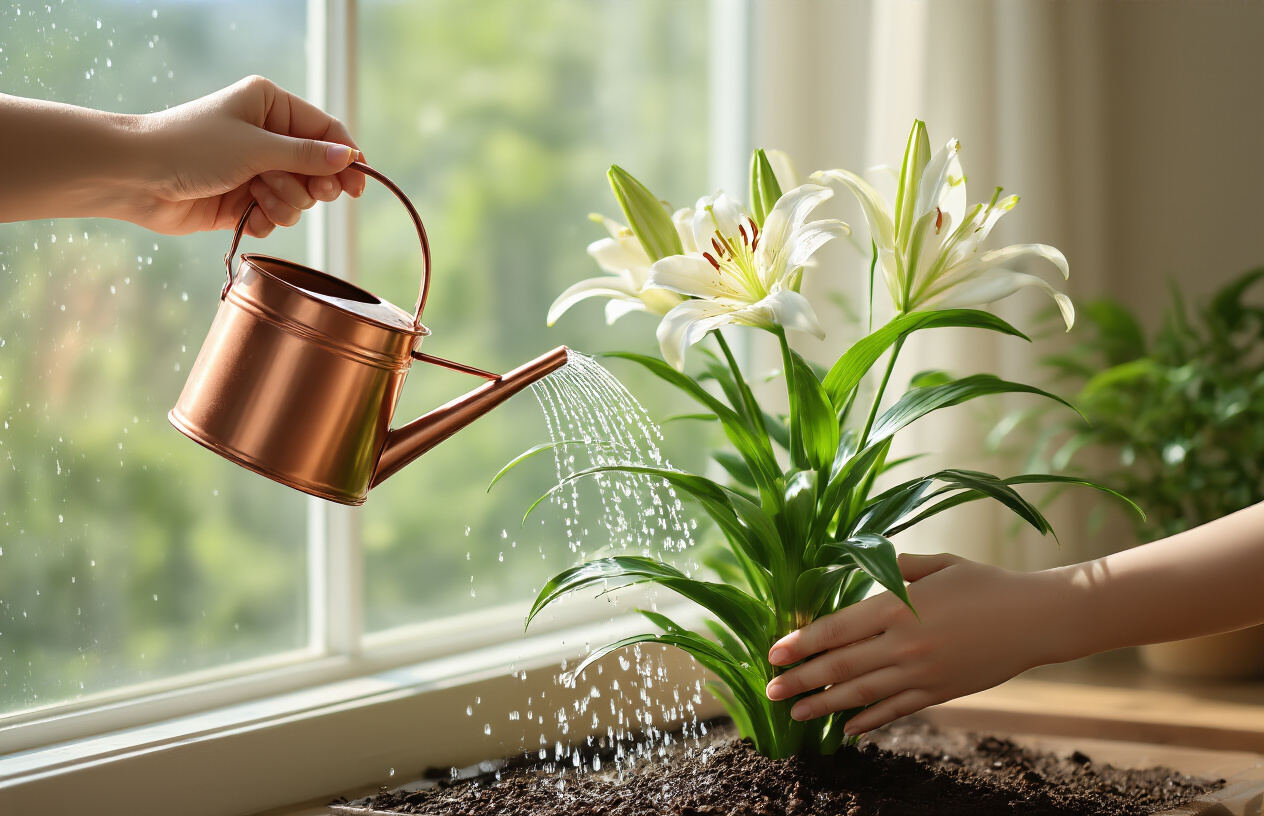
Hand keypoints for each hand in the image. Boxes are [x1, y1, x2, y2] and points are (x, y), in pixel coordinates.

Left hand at [131, 75, 365, 236]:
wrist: (135, 177)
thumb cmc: (191, 147)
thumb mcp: (256, 148)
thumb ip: (306, 156)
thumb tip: (351, 158)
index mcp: (270, 106)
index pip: (325, 131)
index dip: (346, 159)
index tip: (358, 188)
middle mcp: (265, 136)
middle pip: (317, 168)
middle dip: (311, 185)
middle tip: (309, 193)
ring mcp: (254, 170)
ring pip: (299, 197)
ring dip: (286, 204)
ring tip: (259, 199)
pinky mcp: (242, 201)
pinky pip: (276, 216)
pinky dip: (267, 220)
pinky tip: (247, 216)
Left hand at [764, 553, 1071, 734]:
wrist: (1035, 619)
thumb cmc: (984, 583)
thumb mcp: (938, 564)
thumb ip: (896, 566)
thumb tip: (867, 560)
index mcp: (897, 606)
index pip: (837, 629)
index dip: (801, 643)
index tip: (774, 652)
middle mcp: (903, 644)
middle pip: (839, 665)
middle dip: (800, 679)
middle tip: (770, 690)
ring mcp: (921, 673)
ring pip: (861, 693)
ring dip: (824, 705)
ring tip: (795, 713)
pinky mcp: (938, 693)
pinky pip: (895, 710)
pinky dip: (867, 721)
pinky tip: (845, 728)